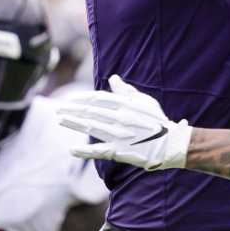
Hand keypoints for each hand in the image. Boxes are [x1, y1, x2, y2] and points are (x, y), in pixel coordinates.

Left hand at [56, 76, 192, 170]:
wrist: (171, 144)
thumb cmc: (158, 121)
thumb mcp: (144, 101)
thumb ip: (126, 91)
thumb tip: (112, 78)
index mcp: (125, 105)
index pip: (97, 99)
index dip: (82, 99)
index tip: (70, 99)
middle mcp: (120, 118)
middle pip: (90, 112)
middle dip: (72, 110)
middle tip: (59, 109)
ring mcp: (119, 135)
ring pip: (91, 127)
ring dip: (74, 123)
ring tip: (60, 120)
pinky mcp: (120, 151)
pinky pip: (99, 151)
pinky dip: (84, 152)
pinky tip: (71, 150)